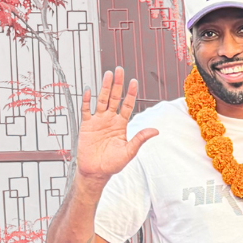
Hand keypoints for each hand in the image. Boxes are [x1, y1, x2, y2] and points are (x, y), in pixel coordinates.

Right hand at [76, 67, 158, 185]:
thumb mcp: (129, 151)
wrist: (96, 172)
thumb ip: (140, 139)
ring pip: (101, 100)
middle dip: (118, 84)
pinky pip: (86, 109)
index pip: (127, 105)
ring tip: (108, 74)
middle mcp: (109, 120)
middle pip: (114, 98)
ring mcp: (97, 121)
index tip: (134, 81)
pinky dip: (86, 100)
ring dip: (104, 87)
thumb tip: (156, 131)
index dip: (130, 93)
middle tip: (120, 70)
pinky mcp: (86, 125)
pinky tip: (89, 90)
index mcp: (121, 125)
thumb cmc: (112, 164)